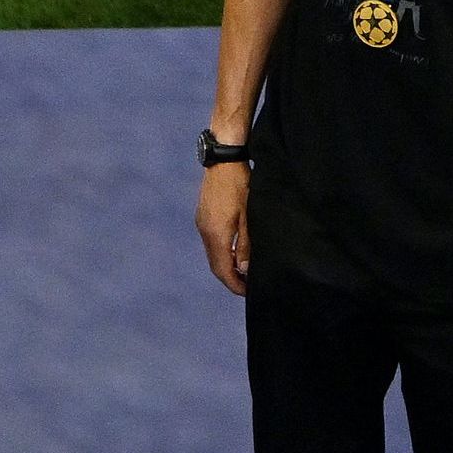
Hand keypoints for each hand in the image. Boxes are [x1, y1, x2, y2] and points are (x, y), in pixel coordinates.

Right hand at [194, 158, 251, 297]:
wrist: (224, 159)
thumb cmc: (241, 184)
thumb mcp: (250, 215)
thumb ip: (247, 244)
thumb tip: (245, 269)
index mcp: (216, 234)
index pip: (223, 269)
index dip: (234, 284)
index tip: (248, 293)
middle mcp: (205, 232)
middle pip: (216, 265)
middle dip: (230, 278)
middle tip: (247, 287)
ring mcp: (202, 224)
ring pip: (213, 254)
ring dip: (227, 265)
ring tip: (244, 271)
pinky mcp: (204, 217)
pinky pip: (212, 242)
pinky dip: (223, 253)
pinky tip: (235, 251)